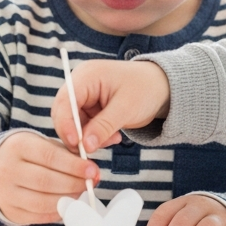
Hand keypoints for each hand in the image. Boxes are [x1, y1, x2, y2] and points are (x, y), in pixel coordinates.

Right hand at [0, 131, 97, 224]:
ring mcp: (6, 193)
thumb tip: (89, 169)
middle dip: (74, 184)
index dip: (74, 166)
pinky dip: (58, 212)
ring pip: (43, 202)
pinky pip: (39, 216)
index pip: (50, 157)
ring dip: (68, 200)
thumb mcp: (36, 143)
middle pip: (47, 181)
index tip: (92, 170)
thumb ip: (63, 153)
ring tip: (81, 194)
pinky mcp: (10, 211)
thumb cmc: (22, 156)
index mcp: (17, 146)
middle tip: (90, 183)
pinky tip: (68, 204)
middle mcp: (8, 170)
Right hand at [52, 60, 170, 153]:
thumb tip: (85, 146)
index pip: (65, 101)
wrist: (161, 87)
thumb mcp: (126, 108)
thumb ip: (103, 126)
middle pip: (63, 114)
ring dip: (89, 138)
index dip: (66, 123)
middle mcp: (80, 84)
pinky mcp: (89, 109)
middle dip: (77, 134)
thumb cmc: (146, 89)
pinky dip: (95, 136)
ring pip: (73, 124)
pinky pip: (83, 128)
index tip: (75, 143)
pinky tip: (113, 136)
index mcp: (86, 76)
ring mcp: (84, 97)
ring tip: (113, 138)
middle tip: (91, 150)